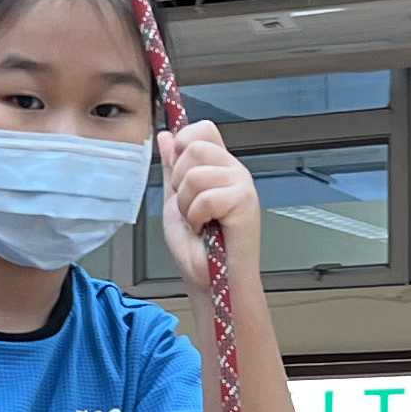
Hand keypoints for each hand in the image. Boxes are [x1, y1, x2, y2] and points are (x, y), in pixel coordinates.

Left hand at [156, 123, 256, 281]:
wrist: (209, 282)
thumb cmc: (198, 249)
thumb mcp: (176, 201)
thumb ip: (172, 168)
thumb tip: (166, 136)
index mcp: (219, 168)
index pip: (203, 129)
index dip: (184, 143)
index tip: (178, 173)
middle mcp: (233, 171)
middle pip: (195, 146)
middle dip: (179, 181)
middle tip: (190, 207)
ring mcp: (241, 184)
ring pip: (196, 173)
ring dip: (187, 204)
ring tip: (198, 221)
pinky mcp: (244, 202)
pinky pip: (206, 197)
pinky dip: (197, 217)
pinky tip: (206, 229)